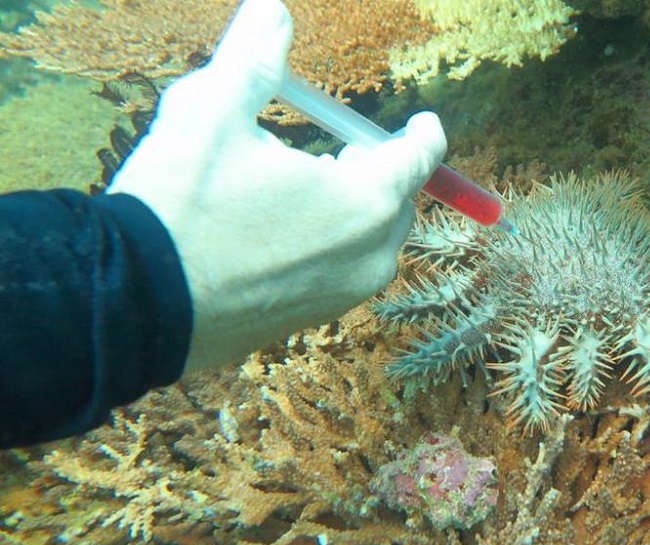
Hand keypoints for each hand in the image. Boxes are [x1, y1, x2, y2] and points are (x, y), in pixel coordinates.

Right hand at [108, 0, 445, 372]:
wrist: (135, 306)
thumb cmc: (180, 206)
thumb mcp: (210, 112)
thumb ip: (253, 59)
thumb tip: (273, 12)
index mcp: (364, 199)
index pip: (420, 159)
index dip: (425, 134)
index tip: (424, 122)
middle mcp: (369, 255)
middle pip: (395, 200)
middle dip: (376, 169)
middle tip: (340, 150)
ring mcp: (343, 295)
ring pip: (368, 238)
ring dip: (348, 207)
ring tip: (296, 188)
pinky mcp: (312, 319)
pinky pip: (340, 271)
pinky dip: (326, 244)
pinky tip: (274, 233)